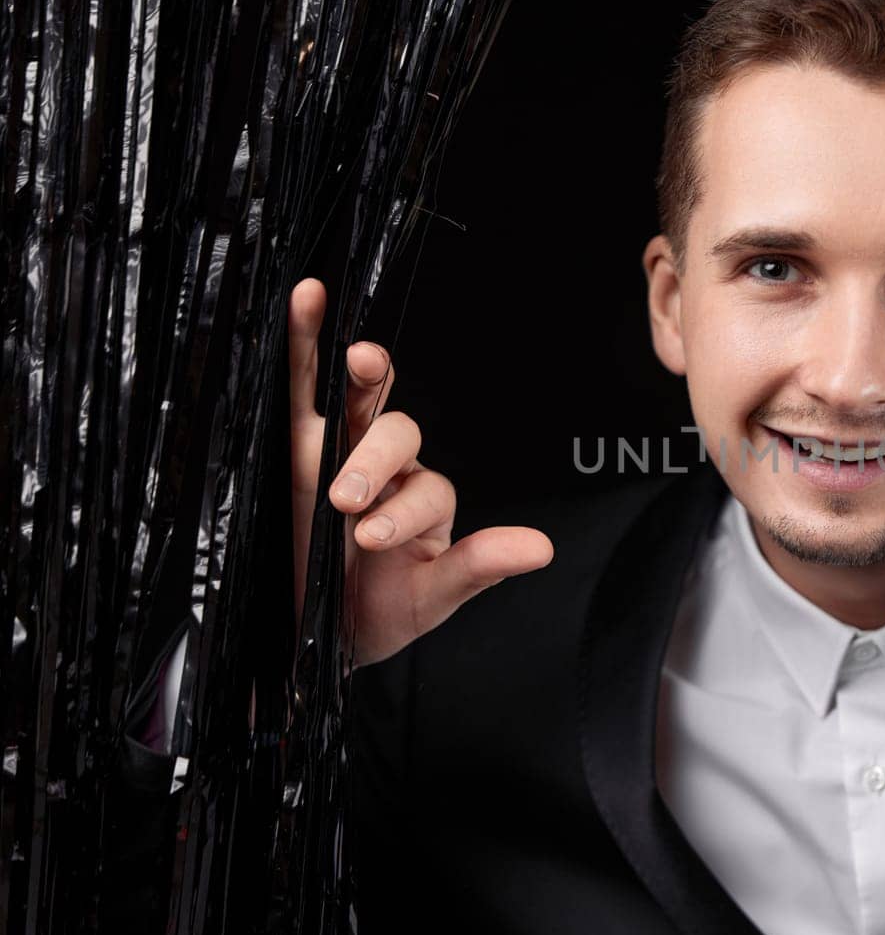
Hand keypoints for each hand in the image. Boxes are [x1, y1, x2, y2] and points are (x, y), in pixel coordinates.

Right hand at [289, 278, 553, 666]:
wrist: (313, 635)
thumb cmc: (378, 610)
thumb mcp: (431, 598)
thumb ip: (478, 566)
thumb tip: (543, 548)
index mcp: (425, 502)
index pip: (427, 492)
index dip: (403, 510)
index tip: (372, 540)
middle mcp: (390, 470)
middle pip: (395, 434)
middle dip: (376, 459)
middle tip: (348, 498)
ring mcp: (340, 454)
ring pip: (353, 398)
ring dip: (358, 368)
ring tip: (361, 354)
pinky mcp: (291, 450)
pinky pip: (298, 388)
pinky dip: (301, 345)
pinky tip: (306, 299)